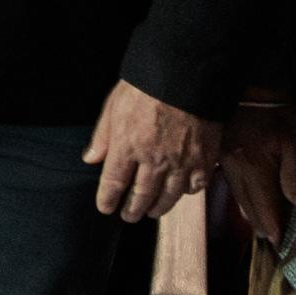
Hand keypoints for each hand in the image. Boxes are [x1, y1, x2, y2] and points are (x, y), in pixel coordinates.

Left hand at [86, 80, 226, 226]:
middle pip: (141, 196)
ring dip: (158, 207)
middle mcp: (153, 161)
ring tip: (152, 211)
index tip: (105, 208)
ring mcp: (181, 162)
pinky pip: (196, 186)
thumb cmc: (146, 88)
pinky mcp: (204, 159)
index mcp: (127, 147)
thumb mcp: (113, 106)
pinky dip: (188, 192)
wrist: (186, 78)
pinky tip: (182, 191)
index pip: (113, 183)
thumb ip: (103, 136)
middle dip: (133, 210)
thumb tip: (91, 159)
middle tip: (128, 216)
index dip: (108, 200)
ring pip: (169, 197)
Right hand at [216, 97, 295, 246]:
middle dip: (261, 222)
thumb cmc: (277, 112)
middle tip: (270, 239)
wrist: (248, 85)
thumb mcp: (294, 142)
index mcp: (255, 168)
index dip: (274, 225)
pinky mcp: (220, 152)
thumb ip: (294, 174)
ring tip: (258, 226)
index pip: (265, 204)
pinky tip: (242, 200)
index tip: (280, 242)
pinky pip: (229, 181)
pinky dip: (237, 195)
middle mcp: (236, 169)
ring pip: (236, 194)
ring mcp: (225, 161)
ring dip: (248, 212)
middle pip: (248, 204)